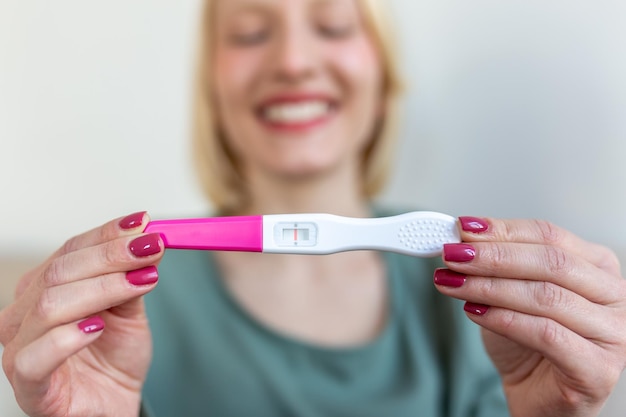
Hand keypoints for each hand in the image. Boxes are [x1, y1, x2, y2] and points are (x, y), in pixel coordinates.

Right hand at [0, 212, 163, 416]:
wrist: (114, 403)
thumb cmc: (114, 358)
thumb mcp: (129, 310)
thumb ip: (131, 277)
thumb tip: (149, 239)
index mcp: (45, 288)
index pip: (71, 249)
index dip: (108, 234)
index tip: (145, 224)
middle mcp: (25, 314)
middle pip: (61, 272)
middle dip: (112, 256)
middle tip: (152, 248)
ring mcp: (21, 348)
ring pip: (51, 305)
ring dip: (103, 287)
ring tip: (142, 280)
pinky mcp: (29, 385)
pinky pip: (36, 356)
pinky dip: (69, 337)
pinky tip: (98, 326)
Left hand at [434, 217, 625, 416]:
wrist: (537, 398)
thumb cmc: (528, 343)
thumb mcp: (508, 292)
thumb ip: (494, 264)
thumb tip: (461, 238)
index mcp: (597, 266)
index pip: (548, 235)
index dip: (503, 230)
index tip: (463, 228)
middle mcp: (613, 295)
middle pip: (550, 262)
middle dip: (493, 256)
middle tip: (453, 255)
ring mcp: (612, 334)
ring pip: (546, 297)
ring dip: (490, 287)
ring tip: (452, 282)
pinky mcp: (597, 370)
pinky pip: (546, 334)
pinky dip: (503, 319)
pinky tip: (473, 312)